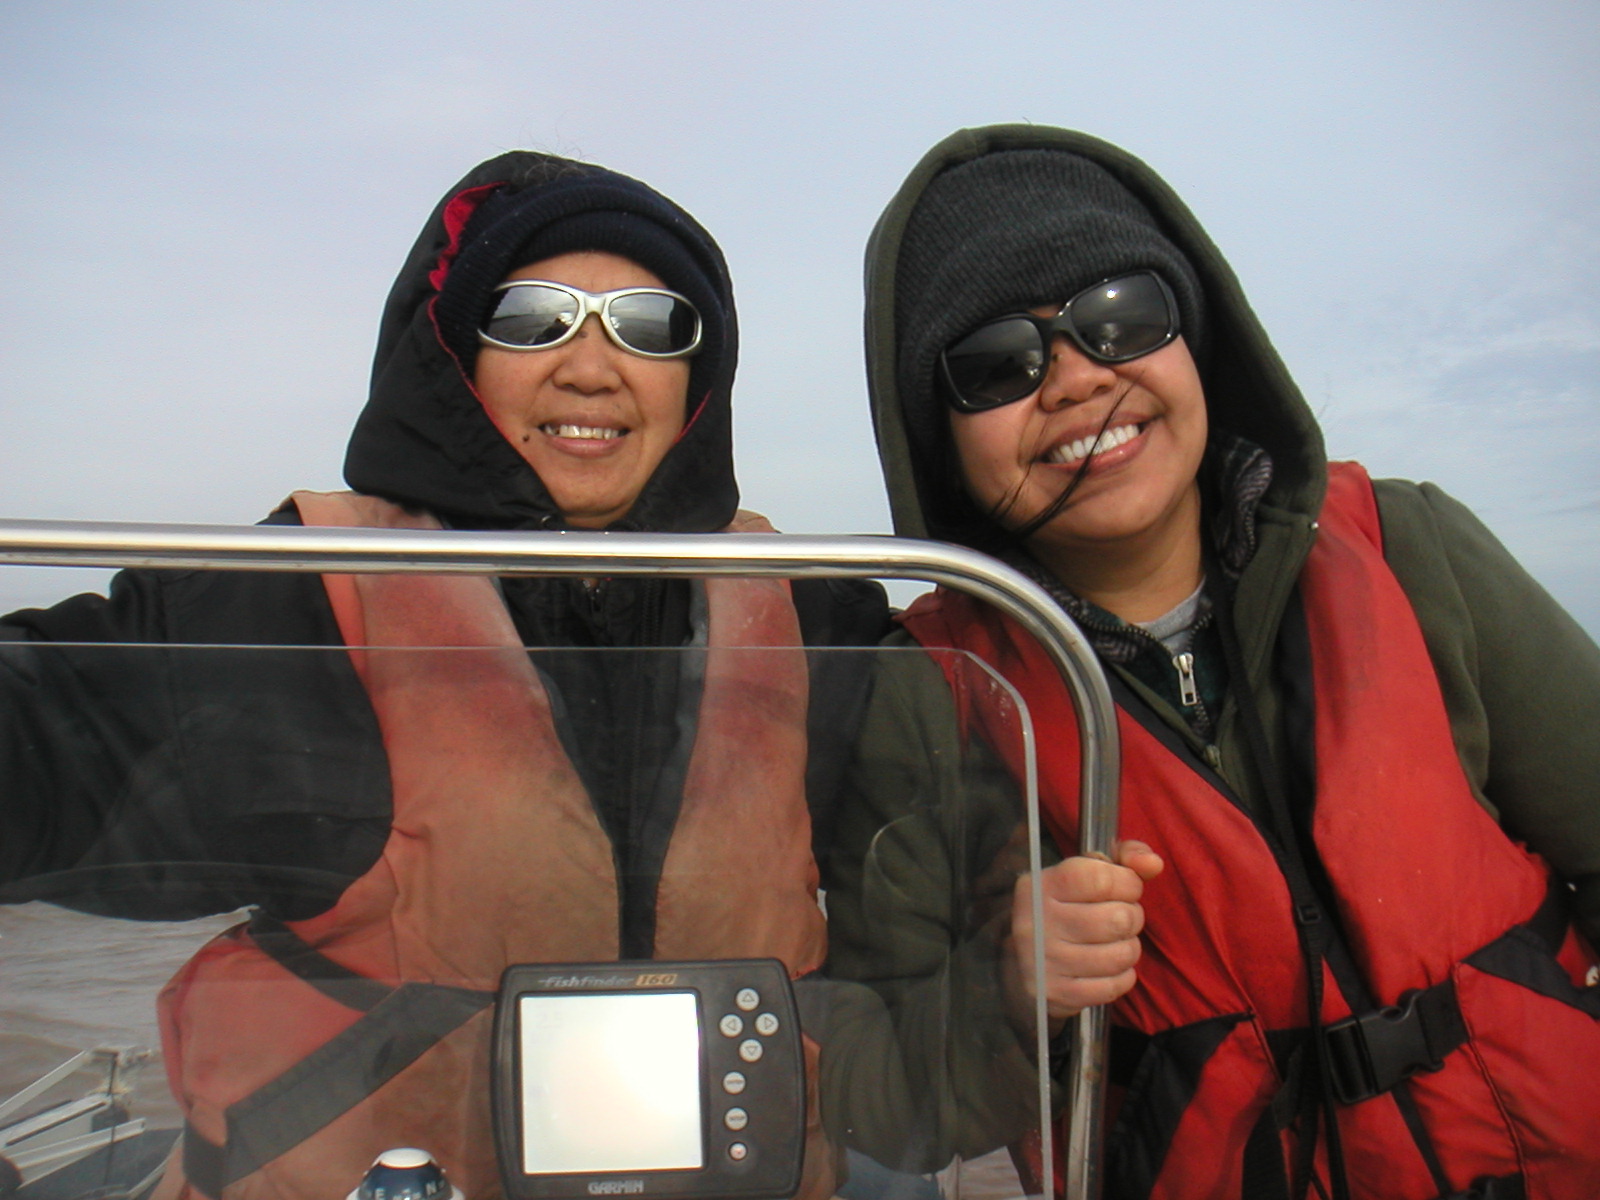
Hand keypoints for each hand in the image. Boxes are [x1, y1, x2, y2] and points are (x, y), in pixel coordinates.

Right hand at [1005, 841, 1163, 1028]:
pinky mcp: (1057, 993)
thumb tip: (1154, 864)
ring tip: (1115, 942)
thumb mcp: (1084, 873)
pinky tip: (1107, 967)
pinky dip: (1121, 976)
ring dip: (1128, 947)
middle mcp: (1038, 922)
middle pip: (1118, 918)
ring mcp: (1046, 961)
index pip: (1102, 878)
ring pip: (1121, 954)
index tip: (1125, 888)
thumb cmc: (1065, 909)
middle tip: (1120, 918)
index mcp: (1042, 885)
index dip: (1127, 883)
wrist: (1022, 962)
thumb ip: (1123, 858)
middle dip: (1132, 916)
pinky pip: (1114, 986)